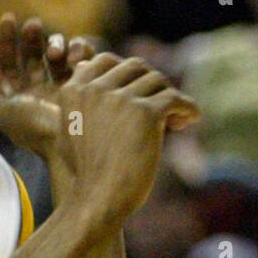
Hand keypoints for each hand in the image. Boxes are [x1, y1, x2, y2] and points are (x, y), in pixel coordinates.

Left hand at [0, 15, 92, 162]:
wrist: (68, 148)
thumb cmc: (33, 133)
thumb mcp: (6, 110)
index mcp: (17, 90)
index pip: (8, 58)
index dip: (6, 38)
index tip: (9, 18)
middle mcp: (38, 85)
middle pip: (33, 51)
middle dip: (33, 35)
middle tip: (34, 25)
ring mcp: (61, 83)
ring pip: (58, 52)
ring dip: (56, 44)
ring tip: (56, 53)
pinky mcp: (84, 84)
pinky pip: (83, 59)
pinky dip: (80, 53)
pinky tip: (76, 59)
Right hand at [57, 54, 200, 226]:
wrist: (98, 197)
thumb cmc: (84, 172)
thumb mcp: (68, 129)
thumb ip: (76, 98)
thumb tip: (82, 65)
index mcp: (73, 90)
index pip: (106, 60)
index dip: (126, 73)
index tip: (137, 92)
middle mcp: (95, 88)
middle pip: (136, 66)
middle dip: (151, 83)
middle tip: (160, 105)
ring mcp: (120, 97)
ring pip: (158, 80)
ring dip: (169, 97)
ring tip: (176, 119)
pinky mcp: (146, 112)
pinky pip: (177, 98)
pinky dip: (188, 108)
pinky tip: (189, 120)